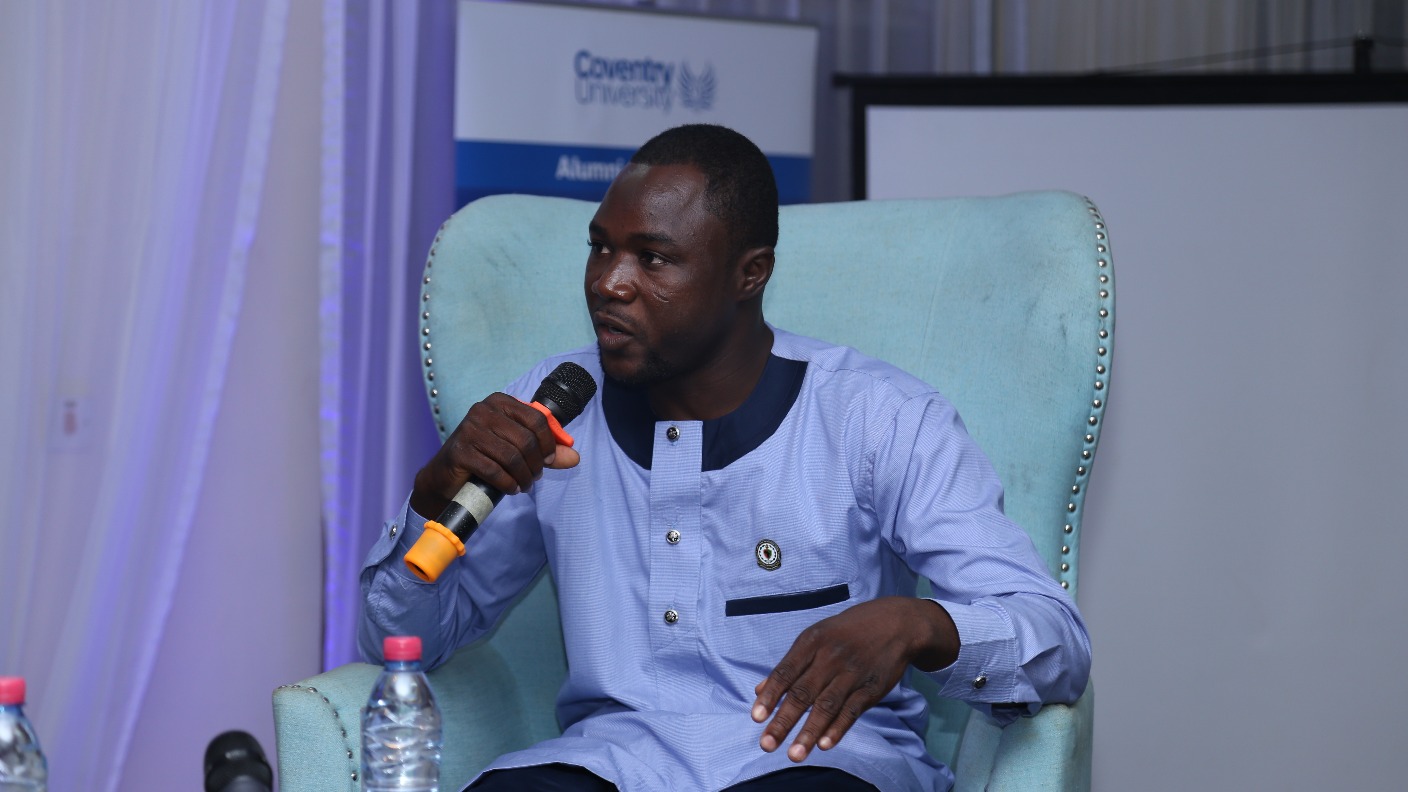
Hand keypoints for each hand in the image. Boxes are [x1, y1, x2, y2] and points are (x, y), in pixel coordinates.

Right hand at [410, 392, 579, 515]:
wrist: (445, 476)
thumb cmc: (485, 457)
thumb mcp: (518, 450)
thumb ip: (546, 452)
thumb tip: (575, 458)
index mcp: (500, 402)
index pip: (537, 419)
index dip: (549, 443)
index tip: (549, 461)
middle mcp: (483, 410)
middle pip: (526, 439)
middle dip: (536, 464)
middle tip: (534, 478)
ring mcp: (469, 429)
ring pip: (512, 456)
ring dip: (524, 477)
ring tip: (524, 485)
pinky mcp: (460, 452)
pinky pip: (495, 470)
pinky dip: (508, 484)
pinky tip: (511, 489)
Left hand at [751, 597, 957, 761]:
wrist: (895, 623)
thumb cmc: (848, 631)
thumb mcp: (816, 637)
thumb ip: (789, 665)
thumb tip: (760, 690)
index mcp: (811, 642)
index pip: (785, 672)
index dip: (770, 696)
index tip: (756, 718)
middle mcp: (830, 657)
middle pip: (802, 693)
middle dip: (783, 721)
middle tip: (766, 744)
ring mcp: (852, 673)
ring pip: (826, 706)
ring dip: (809, 732)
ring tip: (794, 754)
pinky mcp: (872, 687)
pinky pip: (852, 710)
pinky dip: (838, 728)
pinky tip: (824, 744)